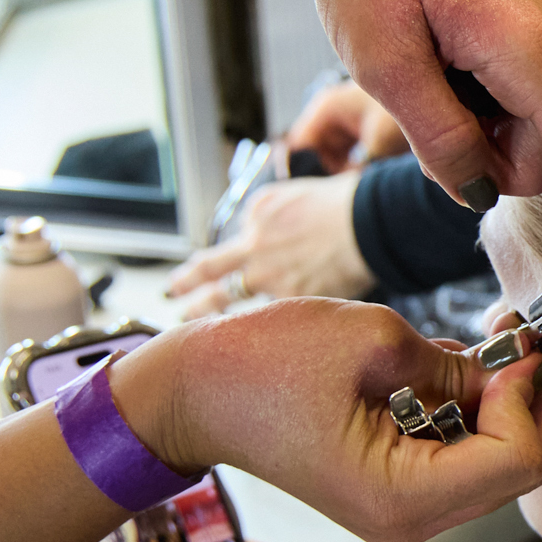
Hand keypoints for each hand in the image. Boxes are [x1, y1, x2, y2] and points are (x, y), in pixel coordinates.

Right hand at [107, 298, 541, 541]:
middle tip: (518, 336)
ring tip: (487, 342)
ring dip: (501, 403)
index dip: (530, 396)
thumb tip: (517, 367)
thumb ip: (457, 365)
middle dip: (526, 400)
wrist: (196, 391)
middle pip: (514, 471)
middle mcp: (407, 522)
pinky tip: (454, 367)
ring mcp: (401, 513)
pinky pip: (459, 458)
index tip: (519, 343)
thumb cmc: (263, 363)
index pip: (516, 462)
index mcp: (401, 499)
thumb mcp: (376, 342)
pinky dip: (471, 413)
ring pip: (493, 464)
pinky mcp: (393, 492)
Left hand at [166, 175, 372, 316]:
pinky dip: (254, 333)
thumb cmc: (343, 204)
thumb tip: (256, 233)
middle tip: (173, 298)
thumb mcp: (293, 194)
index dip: (205, 264)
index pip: (226, 244)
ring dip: (206, 315)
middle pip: (211, 273)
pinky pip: (266, 321)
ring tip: (194, 326)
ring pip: (229, 302)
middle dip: (187, 288)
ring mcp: (271, 279)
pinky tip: (246, 347)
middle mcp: (255, 249)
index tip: (191, 274)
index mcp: (257, 218)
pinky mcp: (292, 301)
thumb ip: (267, 216)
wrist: (368, 223)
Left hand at [225, 0, 541, 314]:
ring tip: (412, 51)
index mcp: (529, 45)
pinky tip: (426, 36)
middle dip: (477, 155)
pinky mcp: (529, 10)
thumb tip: (478, 194)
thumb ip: (439, 140)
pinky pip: (510, 83)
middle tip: (407, 91)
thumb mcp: (381, 61)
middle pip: (536, 152)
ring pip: (518, 121)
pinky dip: (466, 85)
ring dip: (465, 116)